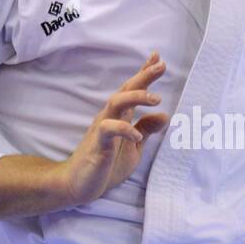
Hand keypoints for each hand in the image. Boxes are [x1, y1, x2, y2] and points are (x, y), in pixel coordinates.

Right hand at [54, 53, 169, 205]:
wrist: (79, 185)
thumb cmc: (106, 165)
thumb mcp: (134, 147)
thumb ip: (146, 130)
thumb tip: (165, 114)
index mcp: (119, 117)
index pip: (132, 90)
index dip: (144, 73)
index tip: (158, 58)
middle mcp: (110, 117)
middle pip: (126, 90)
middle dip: (144, 76)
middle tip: (161, 65)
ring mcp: (102, 128)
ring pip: (116, 102)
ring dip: (136, 97)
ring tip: (156, 99)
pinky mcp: (97, 144)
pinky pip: (109, 129)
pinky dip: (125, 129)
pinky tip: (137, 135)